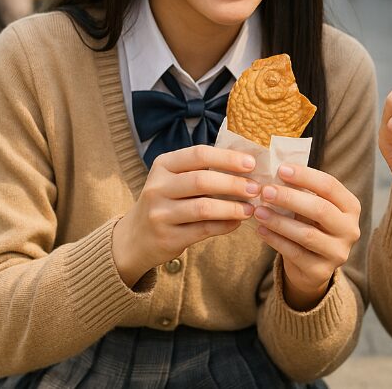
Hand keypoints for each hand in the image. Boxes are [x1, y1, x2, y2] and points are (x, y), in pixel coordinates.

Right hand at [112, 146, 256, 286]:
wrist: (135, 237)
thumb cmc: (167, 201)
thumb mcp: (175, 178)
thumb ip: (203, 170)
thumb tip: (247, 165)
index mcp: (163, 165)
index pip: (199, 154)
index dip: (227, 158)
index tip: (251, 163)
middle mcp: (157, 187)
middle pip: (202, 181)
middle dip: (234, 184)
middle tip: (256, 188)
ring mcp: (159, 214)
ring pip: (203, 208)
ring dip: (232, 208)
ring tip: (251, 208)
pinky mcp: (166, 237)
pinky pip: (203, 230)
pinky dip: (225, 225)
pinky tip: (237, 222)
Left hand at [252, 163, 361, 310]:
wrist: (313, 266)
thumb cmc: (311, 225)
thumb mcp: (312, 206)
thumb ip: (302, 191)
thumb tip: (277, 171)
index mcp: (351, 207)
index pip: (330, 186)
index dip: (305, 176)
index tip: (281, 169)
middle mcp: (350, 229)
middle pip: (320, 209)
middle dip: (290, 198)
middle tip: (265, 190)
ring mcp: (338, 252)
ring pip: (306, 234)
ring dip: (279, 221)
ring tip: (258, 211)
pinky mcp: (321, 271)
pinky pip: (295, 253)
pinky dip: (275, 240)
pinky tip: (261, 230)